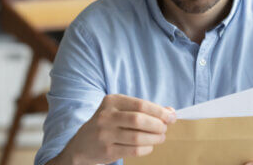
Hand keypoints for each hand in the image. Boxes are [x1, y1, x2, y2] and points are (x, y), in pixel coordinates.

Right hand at [58, 94, 175, 164]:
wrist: (81, 145)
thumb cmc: (108, 125)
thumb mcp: (121, 111)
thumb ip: (144, 110)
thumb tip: (170, 112)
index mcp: (111, 101)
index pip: (141, 105)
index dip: (159, 111)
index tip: (171, 116)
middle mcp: (106, 116)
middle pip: (139, 120)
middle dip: (158, 125)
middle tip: (165, 129)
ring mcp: (105, 134)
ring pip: (137, 137)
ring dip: (154, 138)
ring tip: (160, 138)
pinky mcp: (107, 151)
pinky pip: (133, 150)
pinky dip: (146, 148)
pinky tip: (149, 146)